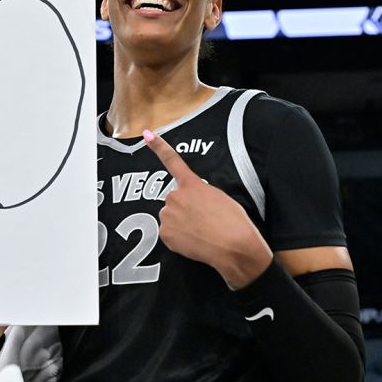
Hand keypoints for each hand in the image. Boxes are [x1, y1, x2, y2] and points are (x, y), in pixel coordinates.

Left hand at [142, 129, 272, 288]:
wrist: (233, 246)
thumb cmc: (233, 222)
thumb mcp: (219, 197)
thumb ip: (200, 193)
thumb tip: (192, 202)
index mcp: (191, 185)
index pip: (173, 161)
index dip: (159, 146)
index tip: (147, 134)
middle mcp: (175, 196)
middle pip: (174, 200)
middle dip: (184, 209)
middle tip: (204, 220)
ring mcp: (167, 215)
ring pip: (171, 217)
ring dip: (182, 223)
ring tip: (202, 232)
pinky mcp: (165, 233)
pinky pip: (169, 233)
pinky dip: (179, 238)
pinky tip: (194, 241)